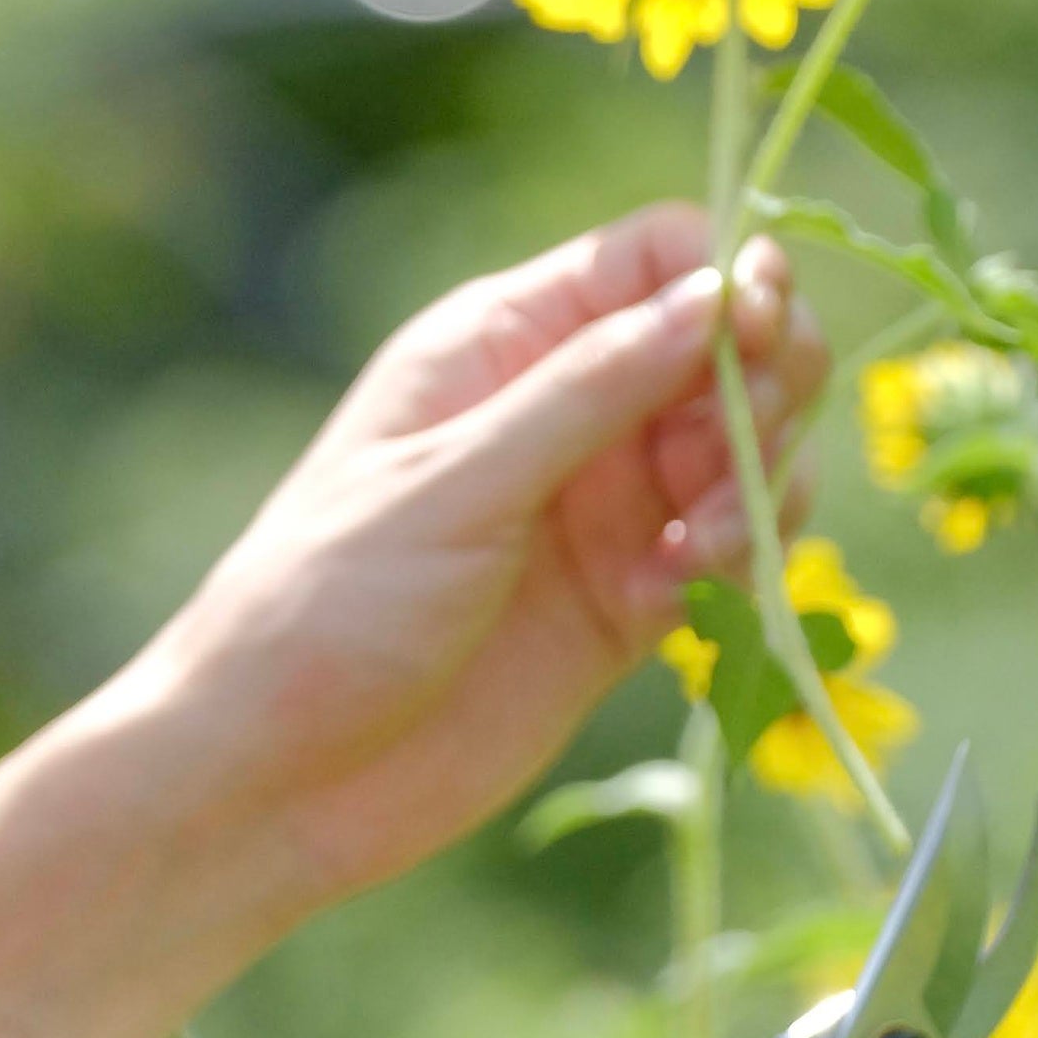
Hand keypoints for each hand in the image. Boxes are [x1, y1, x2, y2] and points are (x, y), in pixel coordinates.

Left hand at [123, 205, 827, 911]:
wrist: (277, 780)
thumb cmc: (327, 605)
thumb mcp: (456, 482)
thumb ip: (590, 391)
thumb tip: (720, 295)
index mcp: (502, 343)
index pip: (656, 257)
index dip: (730, 281)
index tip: (759, 339)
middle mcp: (563, 412)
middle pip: (725, 348)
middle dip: (761, 388)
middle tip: (731, 459)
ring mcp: (600, 510)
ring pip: (743, 452)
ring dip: (758, 486)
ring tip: (700, 551)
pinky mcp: (626, 604)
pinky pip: (728, 553)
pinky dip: (735, 566)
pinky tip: (673, 602)